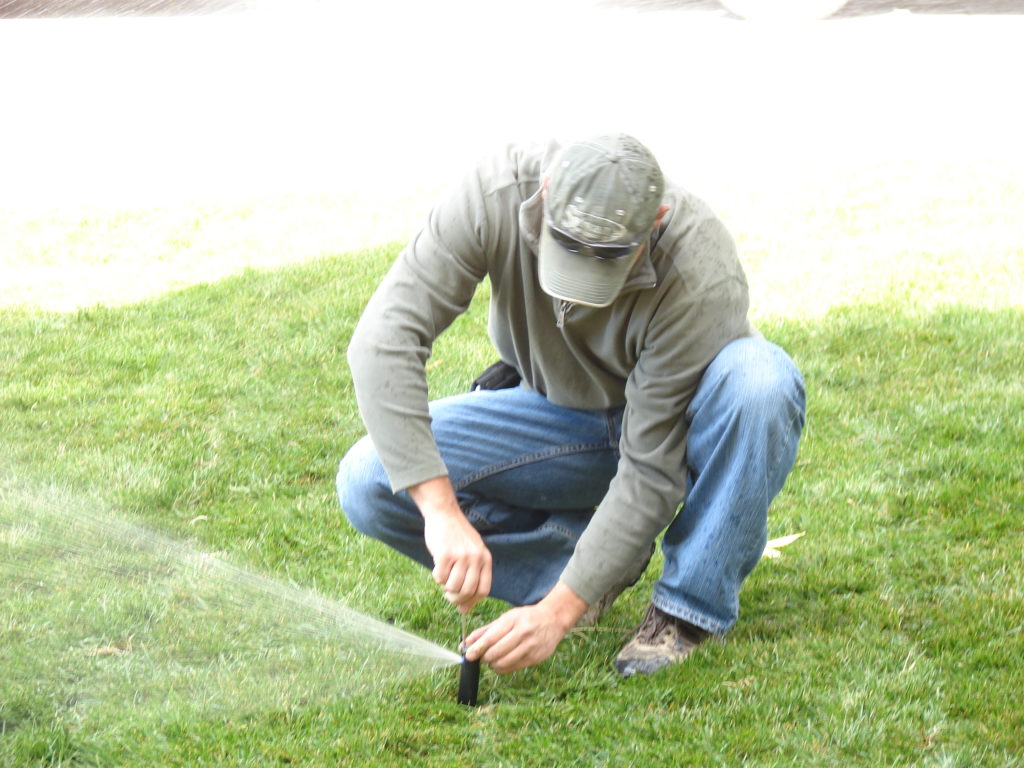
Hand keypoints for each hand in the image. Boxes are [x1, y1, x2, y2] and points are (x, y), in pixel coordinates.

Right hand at [409, 477, 491, 612]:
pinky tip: (437, 567)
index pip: (484, 590)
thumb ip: (472, 577)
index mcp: (485, 558)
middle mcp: (476, 558)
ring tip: (443, 577)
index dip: (472, 601)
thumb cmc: (456, 536)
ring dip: (445, 587)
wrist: (444, 513)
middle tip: (448, 595)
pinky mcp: (445, 554)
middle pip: (468, 592)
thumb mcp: (472, 552)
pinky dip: (436, 577)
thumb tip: (464, 610)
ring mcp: (461, 556)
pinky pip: (440, 577)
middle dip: (456, 599)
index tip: (463, 605)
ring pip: (453, 587)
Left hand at [463, 581, 585, 672]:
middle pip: (496, 652)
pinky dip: (503, 668)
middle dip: (484, 657)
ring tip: (491, 659)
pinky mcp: (536, 658)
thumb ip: (486, 630)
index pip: (491, 638)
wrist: (553, 619)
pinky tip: (501, 662)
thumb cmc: (526, 618)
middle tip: (481, 656)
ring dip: (493, 664)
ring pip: (504, 663)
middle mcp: (523, 633)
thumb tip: (466, 642)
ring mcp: (531, 647)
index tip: (468, 654)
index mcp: (513, 620)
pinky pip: (513, 668)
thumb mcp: (506, 618)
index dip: (477, 648)